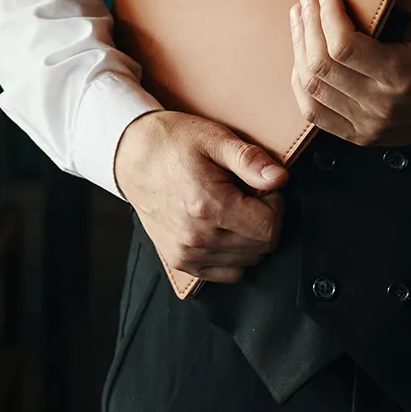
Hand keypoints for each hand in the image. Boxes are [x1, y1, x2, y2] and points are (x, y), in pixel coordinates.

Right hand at [112, 110, 287, 283]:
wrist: (131, 155)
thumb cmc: (171, 144)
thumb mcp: (214, 138)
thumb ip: (249, 159)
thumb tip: (279, 178)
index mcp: (210, 206)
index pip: (270, 227)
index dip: (275, 205)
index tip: (262, 188)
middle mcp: (198, 237)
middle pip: (261, 247)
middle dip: (263, 219)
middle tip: (246, 194)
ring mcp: (187, 253)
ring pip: (247, 261)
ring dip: (249, 237)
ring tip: (231, 208)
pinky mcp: (180, 261)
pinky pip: (226, 273)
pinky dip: (234, 254)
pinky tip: (223, 228)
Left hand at [289, 0, 410, 148]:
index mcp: (401, 76)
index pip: (343, 47)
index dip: (326, 16)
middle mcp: (381, 105)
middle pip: (321, 66)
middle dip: (307, 25)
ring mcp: (367, 125)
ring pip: (311, 89)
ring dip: (298, 49)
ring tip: (301, 20)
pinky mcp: (359, 135)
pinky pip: (314, 112)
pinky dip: (301, 83)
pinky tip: (302, 57)